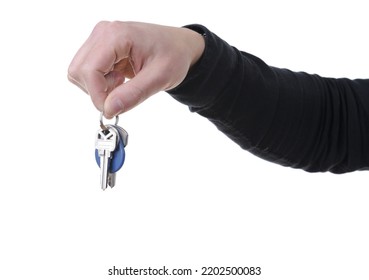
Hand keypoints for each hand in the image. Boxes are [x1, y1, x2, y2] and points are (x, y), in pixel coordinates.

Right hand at [68, 21, 204, 117]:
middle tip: (122, 93)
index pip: (89, 70)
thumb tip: (109, 109)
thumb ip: (134, 94)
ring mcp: (99, 39)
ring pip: (79, 72)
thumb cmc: (173, 55)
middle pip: (79, 71)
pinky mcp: (100, 48)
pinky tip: (119, 79)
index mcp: (116, 35)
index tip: (112, 109)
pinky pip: (87, 72)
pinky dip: (100, 82)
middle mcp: (103, 32)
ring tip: (123, 83)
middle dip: (97, 91)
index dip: (97, 95)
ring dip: (98, 87)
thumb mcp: (160, 78)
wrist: (179, 46)